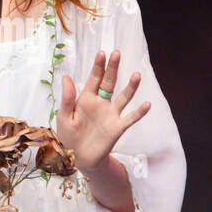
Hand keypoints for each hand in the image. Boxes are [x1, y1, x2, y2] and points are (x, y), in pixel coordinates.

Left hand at [56, 49, 150, 173]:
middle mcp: (101, 103)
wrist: (79, 157)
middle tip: (117, 53)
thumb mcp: (64, 117)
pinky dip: (139, 112)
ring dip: (130, 87)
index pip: (94, 78)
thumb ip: (67, 98)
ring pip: (123, 97)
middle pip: (109, 82)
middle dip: (113, 68)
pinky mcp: (118, 127)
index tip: (102, 53)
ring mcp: (111, 114)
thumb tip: (67, 77)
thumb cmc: (69, 136)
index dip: (98, 66)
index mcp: (86, 99)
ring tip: (137, 75)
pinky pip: (131, 118)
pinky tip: (147, 104)